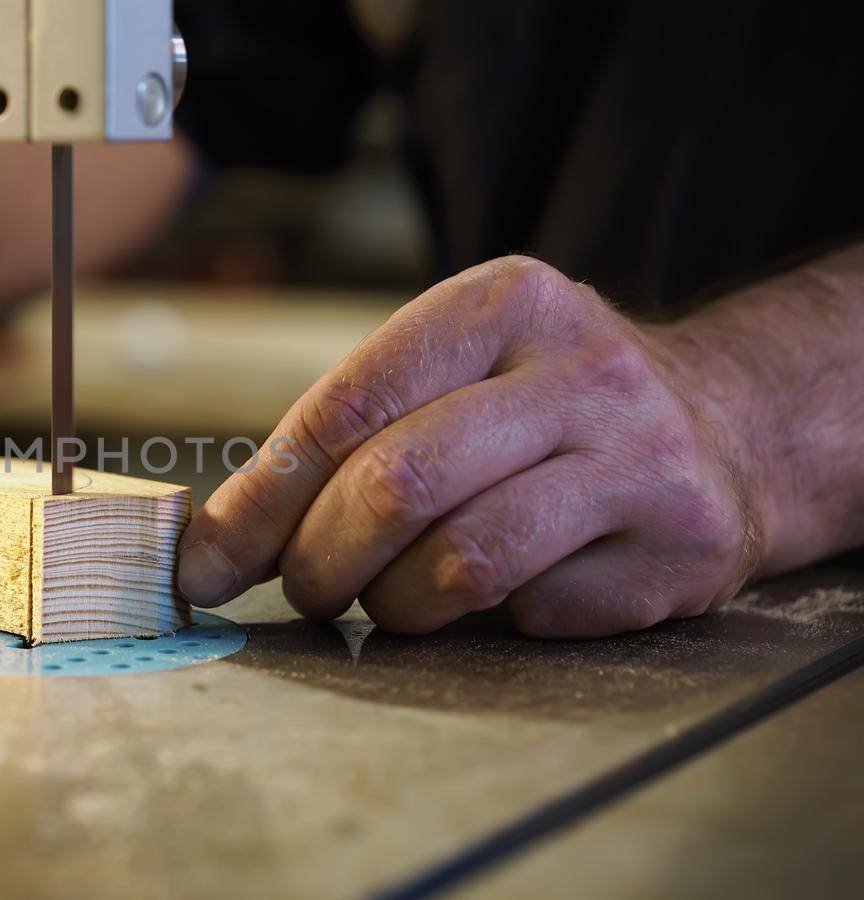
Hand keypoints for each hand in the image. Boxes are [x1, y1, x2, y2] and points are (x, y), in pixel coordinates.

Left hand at [177, 256, 763, 637]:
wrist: (728, 426)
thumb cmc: (538, 409)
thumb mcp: (450, 377)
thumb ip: (342, 438)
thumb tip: (214, 543)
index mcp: (502, 302)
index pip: (348, 404)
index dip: (263, 498)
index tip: (208, 562)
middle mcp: (580, 368)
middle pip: (397, 485)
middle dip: (320, 561)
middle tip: (306, 590)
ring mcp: (642, 456)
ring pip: (462, 561)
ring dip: (394, 605)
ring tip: (389, 599)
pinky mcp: (680, 545)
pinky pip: (532, 611)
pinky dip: (485, 622)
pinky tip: (500, 594)